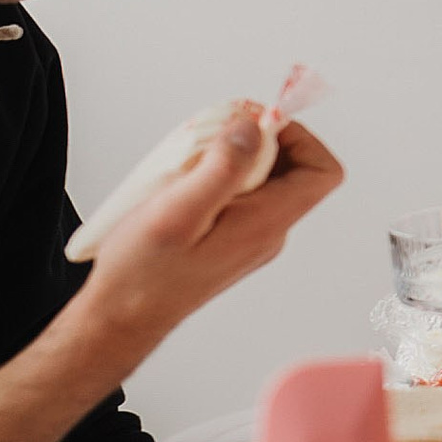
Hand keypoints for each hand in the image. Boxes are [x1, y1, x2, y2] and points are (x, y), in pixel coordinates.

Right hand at [79, 117, 345, 346]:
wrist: (120, 317)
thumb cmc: (142, 272)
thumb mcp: (177, 212)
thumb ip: (222, 168)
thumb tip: (254, 129)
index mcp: (266, 224)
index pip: (322, 172)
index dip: (299, 137)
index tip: (254, 124)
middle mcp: (267, 231)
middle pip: (291, 168)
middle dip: (254, 139)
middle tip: (208, 135)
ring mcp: (249, 237)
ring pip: (261, 178)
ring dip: (230, 156)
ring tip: (186, 160)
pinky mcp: (228, 239)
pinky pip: (238, 194)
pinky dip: (216, 175)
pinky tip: (180, 181)